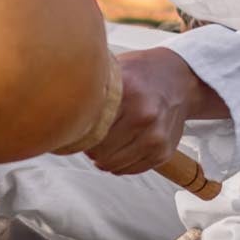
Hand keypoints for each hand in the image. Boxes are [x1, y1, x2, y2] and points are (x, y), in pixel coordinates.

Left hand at [84, 48, 228, 176]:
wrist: (180, 79)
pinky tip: (120, 148)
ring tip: (104, 143)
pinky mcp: (163, 152)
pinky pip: (130, 170)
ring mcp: (156, 137)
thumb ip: (92, 86)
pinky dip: (120, 163)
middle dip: (89, 147)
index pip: (91, 127)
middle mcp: (145, 116)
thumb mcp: (116, 69)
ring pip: (113, 165)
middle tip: (89, 136)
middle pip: (100, 151)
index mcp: (129, 92)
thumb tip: (59, 104)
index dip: (78, 131)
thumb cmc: (142, 74)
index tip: (75, 128)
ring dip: (103, 158)